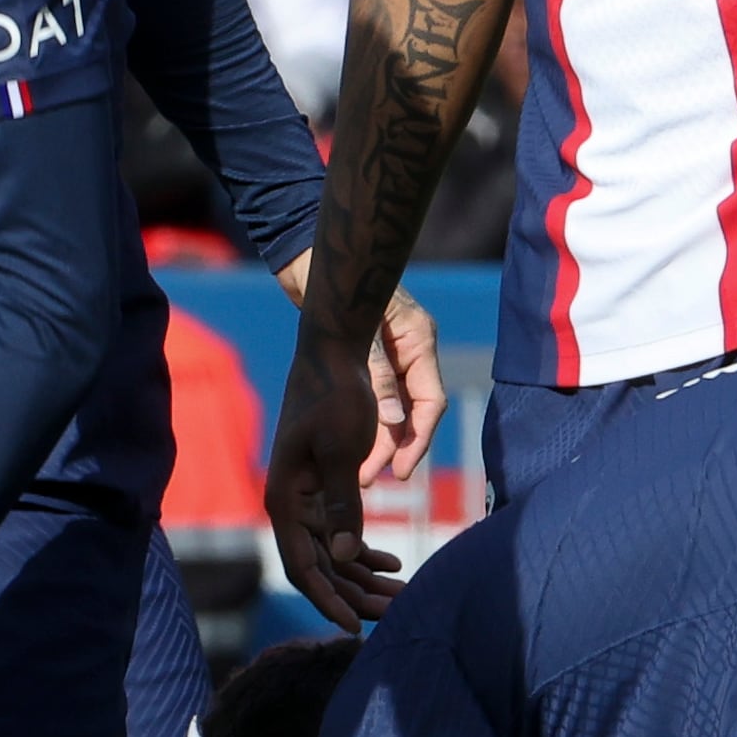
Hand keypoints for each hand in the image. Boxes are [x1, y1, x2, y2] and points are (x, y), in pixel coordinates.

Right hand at [264, 322, 403, 620]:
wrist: (334, 356)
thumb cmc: (335, 396)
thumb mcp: (340, 449)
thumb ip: (342, 503)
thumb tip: (346, 557)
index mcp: (284, 502)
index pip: (303, 568)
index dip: (328, 601)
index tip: (356, 629)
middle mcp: (291, 508)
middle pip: (322, 569)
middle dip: (357, 596)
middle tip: (396, 616)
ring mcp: (308, 502)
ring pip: (335, 556)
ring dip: (365, 579)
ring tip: (402, 597)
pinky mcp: (325, 491)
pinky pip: (342, 534)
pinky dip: (365, 553)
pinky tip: (392, 564)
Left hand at [271, 255, 446, 491]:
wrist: (306, 257)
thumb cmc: (335, 286)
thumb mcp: (358, 333)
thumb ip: (375, 374)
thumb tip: (393, 421)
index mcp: (419, 340)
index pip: (430, 402)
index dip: (417, 440)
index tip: (399, 471)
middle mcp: (410, 350)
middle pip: (411, 412)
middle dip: (392, 448)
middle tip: (367, 479)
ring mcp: (391, 354)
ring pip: (393, 408)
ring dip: (377, 440)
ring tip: (355, 470)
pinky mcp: (369, 356)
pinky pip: (375, 397)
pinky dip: (365, 421)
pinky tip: (349, 443)